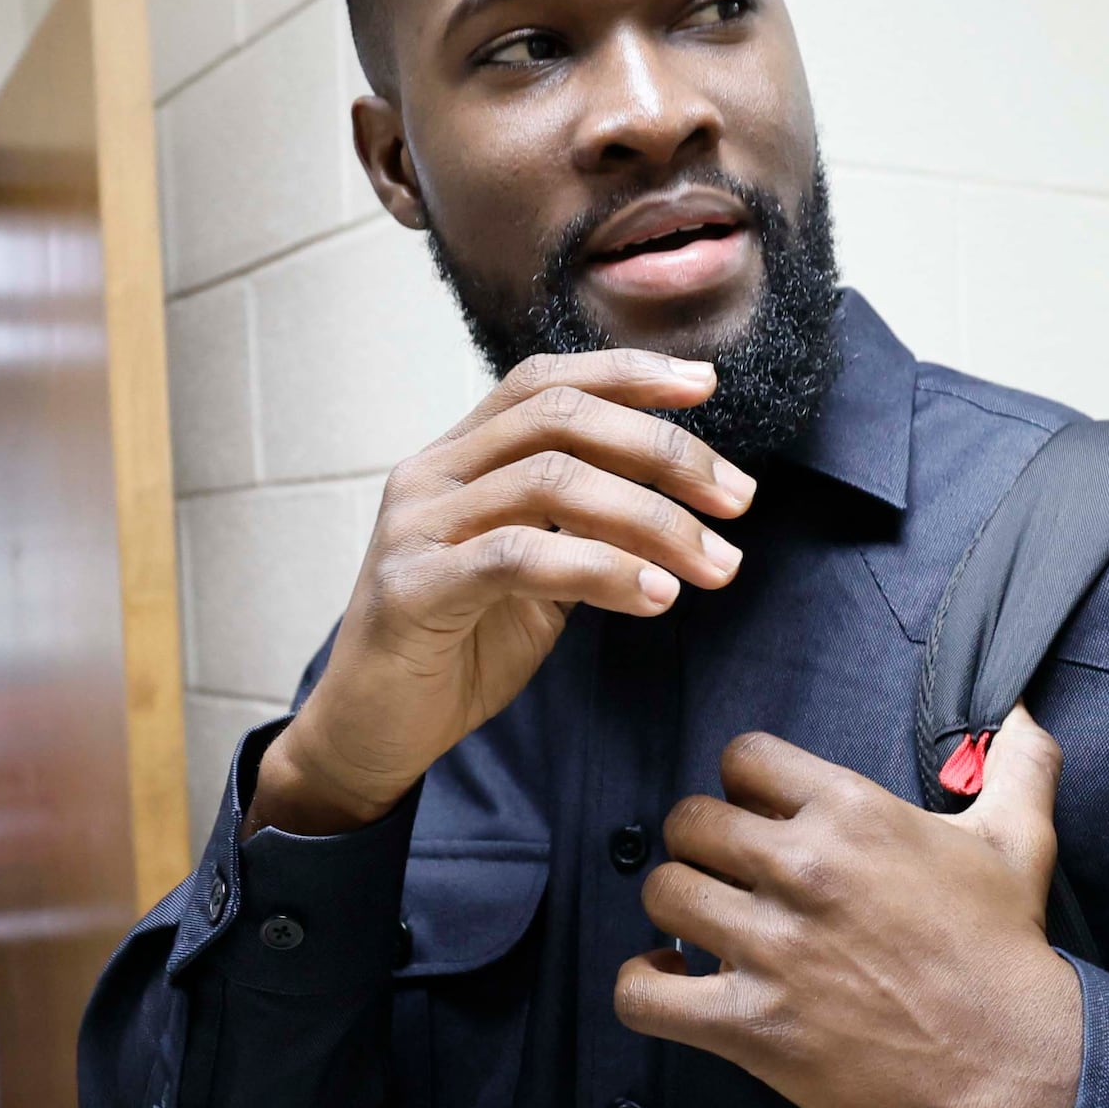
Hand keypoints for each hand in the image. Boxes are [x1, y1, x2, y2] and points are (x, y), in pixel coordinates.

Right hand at [252, 352, 756, 835]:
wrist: (369, 735)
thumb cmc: (456, 649)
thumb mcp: (535, 574)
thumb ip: (583, 526)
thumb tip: (676, 498)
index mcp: (458, 458)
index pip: (544, 382)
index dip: (626, 372)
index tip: (705, 384)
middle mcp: (431, 476)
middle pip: (561, 418)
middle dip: (665, 452)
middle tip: (739, 500)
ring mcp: (416, 528)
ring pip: (551, 480)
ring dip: (653, 518)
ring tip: (717, 565)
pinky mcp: (412, 589)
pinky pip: (520, 557)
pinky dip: (601, 568)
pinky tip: (656, 595)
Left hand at [615, 707, 1081, 1107]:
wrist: (1015, 1064)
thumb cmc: (1008, 952)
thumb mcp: (1019, 842)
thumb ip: (1019, 765)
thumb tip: (1026, 711)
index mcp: (853, 813)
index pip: (743, 759)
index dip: (744, 788)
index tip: (762, 820)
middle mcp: (804, 869)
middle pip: (689, 822)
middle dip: (703, 848)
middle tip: (730, 878)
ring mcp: (772, 947)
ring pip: (663, 893)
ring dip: (677, 909)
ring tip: (705, 927)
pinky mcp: (751, 1024)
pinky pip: (644, 994)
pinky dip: (643, 987)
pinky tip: (669, 980)